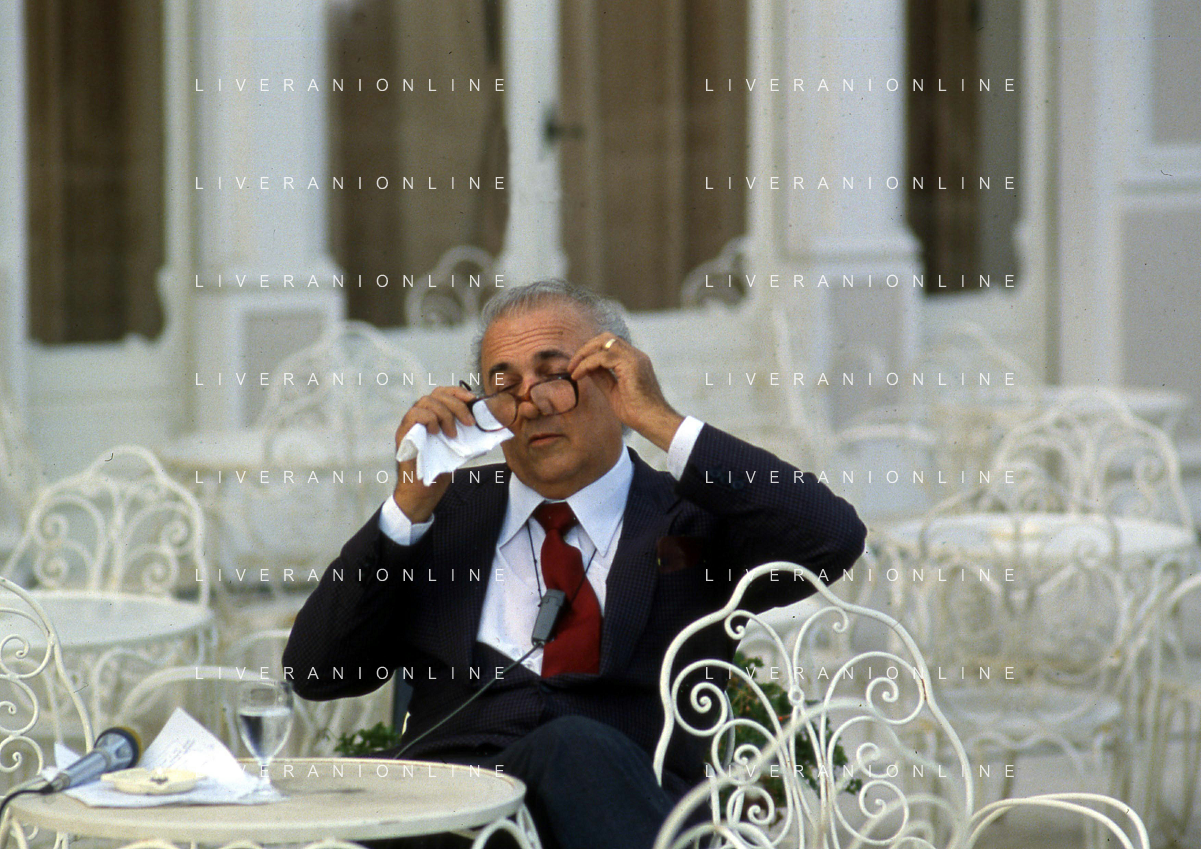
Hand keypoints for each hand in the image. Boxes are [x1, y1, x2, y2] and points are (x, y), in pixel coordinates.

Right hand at [391, 385, 476, 522]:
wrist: (425, 490)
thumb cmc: (441, 468)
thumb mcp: (461, 446)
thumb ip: (471, 433)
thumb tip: (496, 427)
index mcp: (433, 414)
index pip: (443, 391)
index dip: (458, 391)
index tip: (473, 400)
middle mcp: (420, 415)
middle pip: (437, 394)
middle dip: (457, 405)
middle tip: (469, 423)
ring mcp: (410, 423)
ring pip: (426, 402)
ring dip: (445, 414)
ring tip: (452, 434)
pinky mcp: (403, 433)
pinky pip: (415, 414)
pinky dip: (429, 419)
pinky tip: (436, 432)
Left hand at [568, 334, 683, 451]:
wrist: (653, 422)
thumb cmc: (637, 412)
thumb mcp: (613, 391)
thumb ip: (602, 377)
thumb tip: (587, 369)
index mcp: (634, 361)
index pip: (610, 345)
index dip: (591, 352)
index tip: (576, 367)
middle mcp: (636, 355)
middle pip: (606, 338)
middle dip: (586, 348)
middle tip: (572, 365)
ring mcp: (635, 358)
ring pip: (603, 342)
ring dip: (584, 354)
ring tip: (573, 370)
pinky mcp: (631, 365)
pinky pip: (602, 357)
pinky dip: (586, 364)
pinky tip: (578, 375)